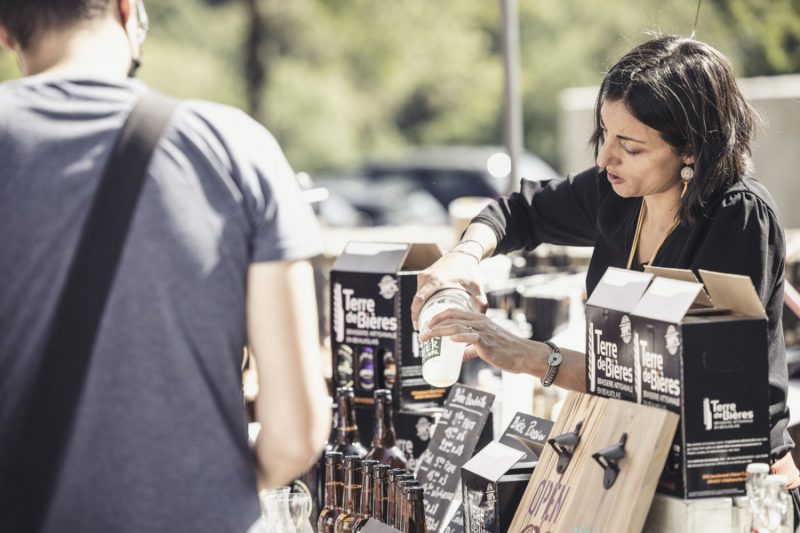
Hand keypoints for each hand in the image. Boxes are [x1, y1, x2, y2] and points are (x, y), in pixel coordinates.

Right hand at [411, 253, 487, 329]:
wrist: (464, 254)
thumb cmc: (470, 270)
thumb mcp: (476, 287)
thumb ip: (481, 302)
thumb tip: (481, 319)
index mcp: (436, 281)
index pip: (419, 300)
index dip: (415, 314)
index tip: (418, 328)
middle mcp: (426, 277)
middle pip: (416, 300)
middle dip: (417, 316)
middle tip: (423, 331)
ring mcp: (424, 275)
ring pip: (417, 296)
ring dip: (418, 309)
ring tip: (425, 324)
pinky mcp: (424, 275)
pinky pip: (420, 291)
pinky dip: (421, 302)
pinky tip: (426, 312)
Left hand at [418, 307, 533, 373]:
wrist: (523, 355)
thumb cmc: (505, 350)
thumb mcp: (485, 345)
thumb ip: (471, 349)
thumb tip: (458, 357)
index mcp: (478, 319)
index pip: (454, 311)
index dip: (438, 315)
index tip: (427, 324)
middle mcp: (479, 322)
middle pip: (451, 317)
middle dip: (433, 324)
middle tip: (423, 334)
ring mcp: (483, 331)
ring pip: (456, 327)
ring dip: (439, 331)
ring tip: (428, 337)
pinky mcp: (487, 343)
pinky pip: (472, 337)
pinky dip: (460, 338)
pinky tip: (451, 340)